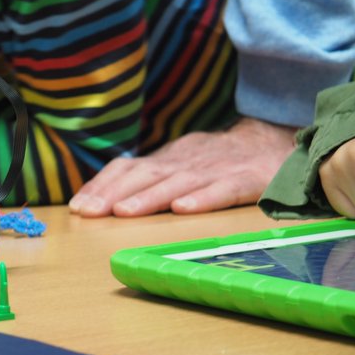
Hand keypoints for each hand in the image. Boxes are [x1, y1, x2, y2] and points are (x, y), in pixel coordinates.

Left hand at [69, 117, 297, 216]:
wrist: (276, 141)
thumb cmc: (220, 161)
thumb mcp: (182, 164)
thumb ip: (151, 179)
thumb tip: (105, 199)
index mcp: (170, 159)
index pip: (129, 167)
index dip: (102, 185)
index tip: (77, 206)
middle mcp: (187, 161)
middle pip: (145, 175)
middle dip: (113, 194)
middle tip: (88, 212)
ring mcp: (216, 169)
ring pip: (177, 183)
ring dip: (148, 198)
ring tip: (123, 212)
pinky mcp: (246, 180)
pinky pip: (222, 190)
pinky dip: (202, 199)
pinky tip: (183, 209)